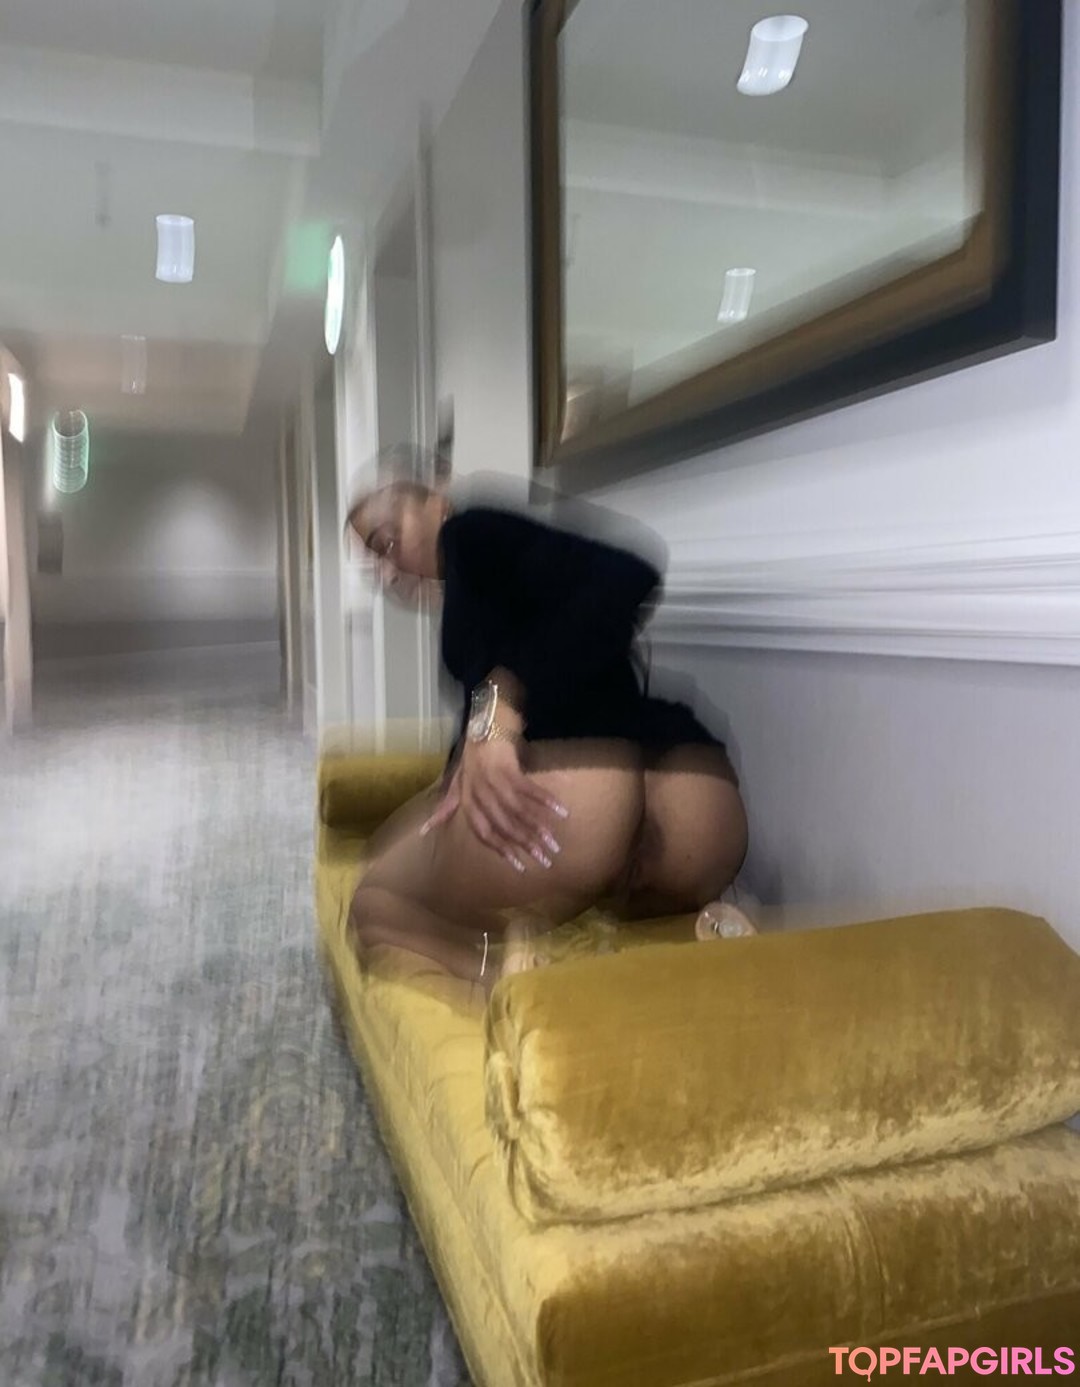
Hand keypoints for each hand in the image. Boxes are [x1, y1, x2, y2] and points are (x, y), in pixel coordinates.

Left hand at [419, 738, 567, 871]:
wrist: (483, 725)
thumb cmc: (471, 755)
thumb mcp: (455, 782)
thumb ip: (446, 807)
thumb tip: (426, 830)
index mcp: (467, 801)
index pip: (485, 833)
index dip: (503, 851)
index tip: (521, 866)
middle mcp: (480, 795)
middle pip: (505, 826)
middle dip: (527, 844)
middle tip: (546, 859)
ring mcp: (494, 781)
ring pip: (518, 811)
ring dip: (538, 827)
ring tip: (554, 842)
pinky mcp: (509, 768)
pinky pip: (529, 790)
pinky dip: (545, 801)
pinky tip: (561, 811)